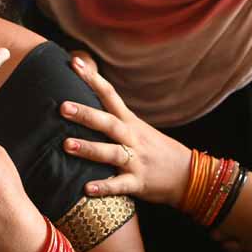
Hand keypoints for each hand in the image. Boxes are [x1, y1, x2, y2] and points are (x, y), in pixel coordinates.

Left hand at [59, 55, 191, 204]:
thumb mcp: (136, 129)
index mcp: (130, 122)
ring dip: (90, 148)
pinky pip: (120, 185)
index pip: (109, 95)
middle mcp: (132, 138)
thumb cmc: (154, 149)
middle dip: (86, 114)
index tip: (74, 62)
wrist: (189, 175)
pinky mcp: (139, 183)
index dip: (92, 78)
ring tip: (67, 145)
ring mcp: (136, 160)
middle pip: (108, 122)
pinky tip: (86, 189)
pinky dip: (104, 187)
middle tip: (62, 106)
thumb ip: (112, 118)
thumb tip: (80, 105)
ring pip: (112, 152)